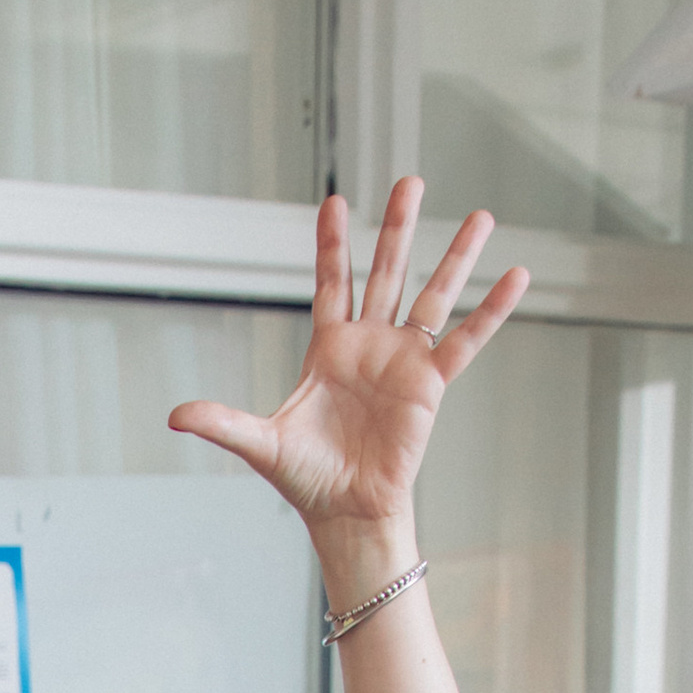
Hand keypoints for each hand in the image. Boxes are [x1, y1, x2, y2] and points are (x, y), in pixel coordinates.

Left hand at [169, 182, 527, 556]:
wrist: (345, 512)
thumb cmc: (306, 478)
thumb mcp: (260, 443)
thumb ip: (222, 422)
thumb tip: (175, 415)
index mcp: (329, 349)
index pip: (332, 282)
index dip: (333, 244)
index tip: (336, 200)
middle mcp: (370, 344)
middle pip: (387, 272)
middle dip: (397, 227)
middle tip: (411, 180)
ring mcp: (404, 359)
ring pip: (433, 295)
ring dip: (456, 257)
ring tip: (482, 215)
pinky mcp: (431, 383)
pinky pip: (465, 339)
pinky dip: (492, 311)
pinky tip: (517, 276)